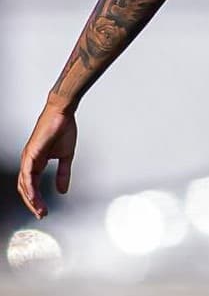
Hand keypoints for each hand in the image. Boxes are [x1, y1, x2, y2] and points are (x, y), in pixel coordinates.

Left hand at [17, 101, 77, 218]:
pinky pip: (27, 175)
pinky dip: (30, 187)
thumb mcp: (66, 156)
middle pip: (25, 188)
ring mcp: (28, 158)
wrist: (62, 113)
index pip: (33, 186)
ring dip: (31, 199)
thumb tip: (62, 190)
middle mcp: (28, 162)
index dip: (37, 200)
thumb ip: (63, 173)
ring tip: (39, 210)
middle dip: (32, 204)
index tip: (44, 211)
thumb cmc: (62, 129)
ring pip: (24, 184)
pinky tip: (33, 196)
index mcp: (36, 162)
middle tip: (41, 214)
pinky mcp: (31, 154)